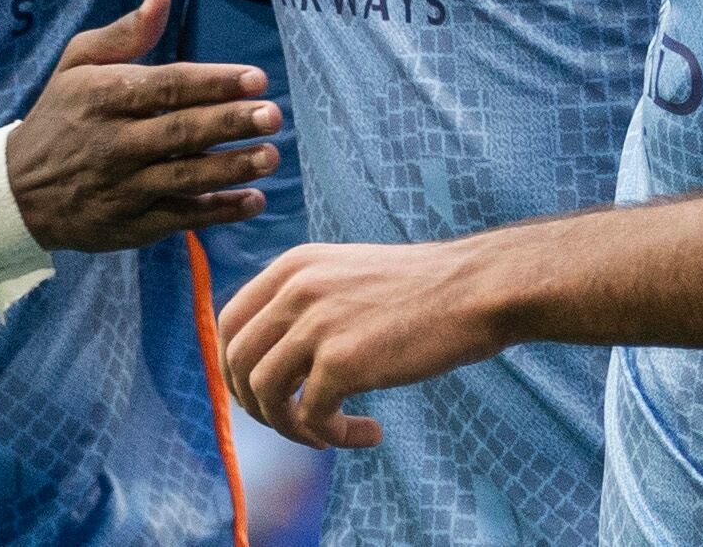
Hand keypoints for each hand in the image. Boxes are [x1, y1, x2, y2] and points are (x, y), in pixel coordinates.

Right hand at [6, 0, 280, 253]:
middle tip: (273, 115)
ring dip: (232, 168)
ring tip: (271, 157)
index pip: (167, 87)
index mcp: (103, 97)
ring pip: (185, 177)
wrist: (17, 191)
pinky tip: (254, 201)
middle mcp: (113, 143)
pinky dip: (219, 212)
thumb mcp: (77, 65)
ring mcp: (122, 188)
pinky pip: (181, 218)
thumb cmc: (60, 115)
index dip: (214, 83)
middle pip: (181, 132)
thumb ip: (125, 33)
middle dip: (230, 123)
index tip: (256, 79)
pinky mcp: (130, 226)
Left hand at [218, 239, 509, 449]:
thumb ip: (303, 299)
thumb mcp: (345, 272)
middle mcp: (295, 289)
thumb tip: (267, 355)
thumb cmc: (420, 289)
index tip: (263, 395)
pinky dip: (333, 436)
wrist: (474, 289)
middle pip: (238, 363)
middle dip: (259, 406)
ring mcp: (316, 324)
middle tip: (295, 423)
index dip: (236, 369)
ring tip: (331, 434)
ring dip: (293, 427)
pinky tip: (369, 432)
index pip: (229, 324)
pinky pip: (312, 417)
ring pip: (266, 394)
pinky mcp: (342, 361)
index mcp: (292, 265)